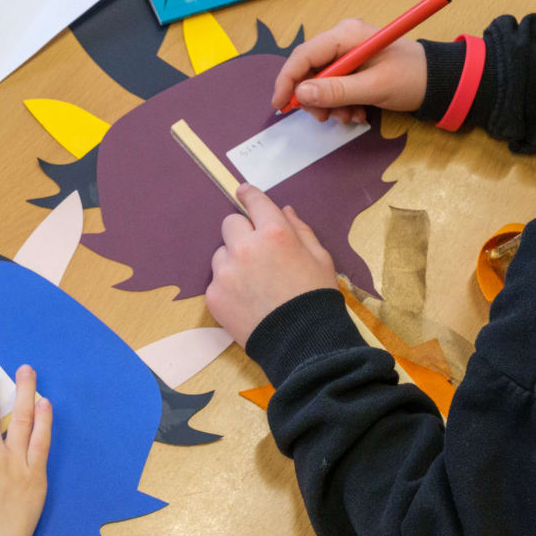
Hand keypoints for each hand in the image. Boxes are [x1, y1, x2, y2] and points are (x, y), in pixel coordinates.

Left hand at [206, 185, 337, 346]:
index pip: (255, 202)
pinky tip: (247, 300)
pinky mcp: (214, 295)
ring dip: (233, 260)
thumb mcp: (321, 258)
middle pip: (231, 223)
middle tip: (257, 251)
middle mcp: (246, 247)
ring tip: (254, 283)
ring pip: (221, 253)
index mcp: (275, 233)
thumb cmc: (316, 298)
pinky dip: (228, 286)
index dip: (249, 195)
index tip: (243, 192)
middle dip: (242, 232)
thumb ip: (300, 230)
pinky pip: (216, 280)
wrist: (301, 343)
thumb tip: (284, 210)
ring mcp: (226, 272)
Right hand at [271, 18, 426, 122]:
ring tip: (352, 116)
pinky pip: (332, 87)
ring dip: (330, 106)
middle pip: (308, 71)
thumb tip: (301, 94)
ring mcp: (345, 53)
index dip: (287, 81)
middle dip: (315, 99)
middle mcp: (341, 40)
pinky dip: (339, 104)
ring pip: (318, 84)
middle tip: (327, 118)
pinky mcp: (351, 67)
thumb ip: (337, 90)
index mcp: (345, 35)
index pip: (303, 55)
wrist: (439, 81)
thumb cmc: (412, 78)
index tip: (281, 105)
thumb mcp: (374, 87)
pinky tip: (357, 111)